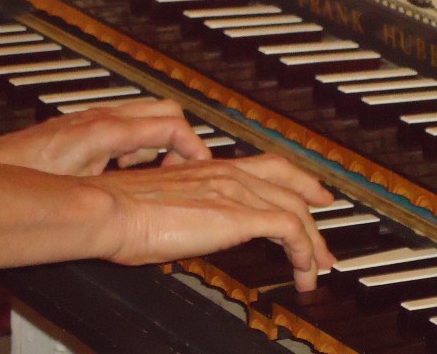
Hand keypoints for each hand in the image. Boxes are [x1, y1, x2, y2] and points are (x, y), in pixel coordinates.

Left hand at [0, 99, 210, 175]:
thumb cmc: (25, 175)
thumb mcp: (83, 186)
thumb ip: (122, 180)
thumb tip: (155, 183)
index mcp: (108, 130)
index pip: (171, 125)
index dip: (193, 146)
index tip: (201, 165)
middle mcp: (102, 117)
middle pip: (165, 110)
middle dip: (181, 138)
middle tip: (180, 167)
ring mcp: (92, 118)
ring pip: (146, 116)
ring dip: (158, 141)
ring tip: (149, 171)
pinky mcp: (83, 127)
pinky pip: (126, 125)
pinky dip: (136, 143)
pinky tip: (122, 168)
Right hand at [92, 153, 336, 290]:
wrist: (112, 211)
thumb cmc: (122, 211)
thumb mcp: (162, 205)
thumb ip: (186, 209)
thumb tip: (191, 225)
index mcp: (210, 167)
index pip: (267, 166)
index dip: (296, 180)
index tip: (312, 195)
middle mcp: (228, 173)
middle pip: (290, 184)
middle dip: (315, 210)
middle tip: (324, 239)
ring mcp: (236, 191)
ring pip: (295, 209)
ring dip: (313, 243)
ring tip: (318, 268)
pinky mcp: (239, 214)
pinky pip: (289, 229)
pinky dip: (304, 251)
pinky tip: (303, 271)